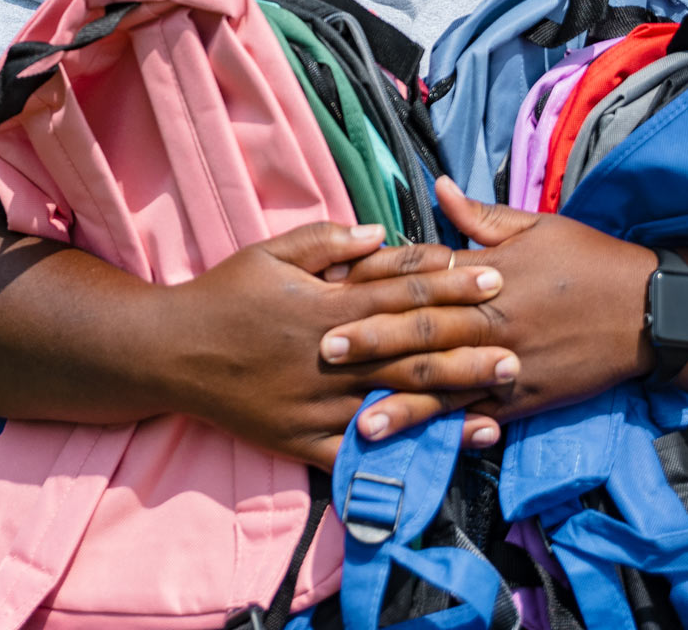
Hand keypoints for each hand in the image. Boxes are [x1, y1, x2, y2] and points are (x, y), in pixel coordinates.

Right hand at [164, 221, 513, 469]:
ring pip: (394, 403)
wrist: (169, 353)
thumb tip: (380, 231)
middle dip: (468, 349)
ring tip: (498, 403)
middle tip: (518, 347)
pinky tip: (439, 455)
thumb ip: (326, 239)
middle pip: (411, 351)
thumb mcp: (269, 253)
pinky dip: (401, 453)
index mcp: (326, 305)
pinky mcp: (302, 440)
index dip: (451, 286)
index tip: (494, 280)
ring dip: (450, 403)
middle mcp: (329, 356)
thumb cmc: (223, 296)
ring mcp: (317, 403)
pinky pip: (359, 451)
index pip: (402, 293)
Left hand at [327, 178, 650, 431]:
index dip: (378, 279)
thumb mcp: (538, 226)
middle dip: (373, 341)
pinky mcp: (527, 398)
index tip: (336, 282)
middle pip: (424, 331)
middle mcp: (494, 321)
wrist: (649, 310)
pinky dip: (452, 431)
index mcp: (490, 274)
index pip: (425, 275)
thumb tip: (437, 187)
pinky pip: (483, 415)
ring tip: (359, 420)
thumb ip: (481, 215)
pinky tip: (423, 446)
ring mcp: (510, 364)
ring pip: (447, 385)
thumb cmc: (591, 261)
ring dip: (402, 404)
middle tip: (325, 350)